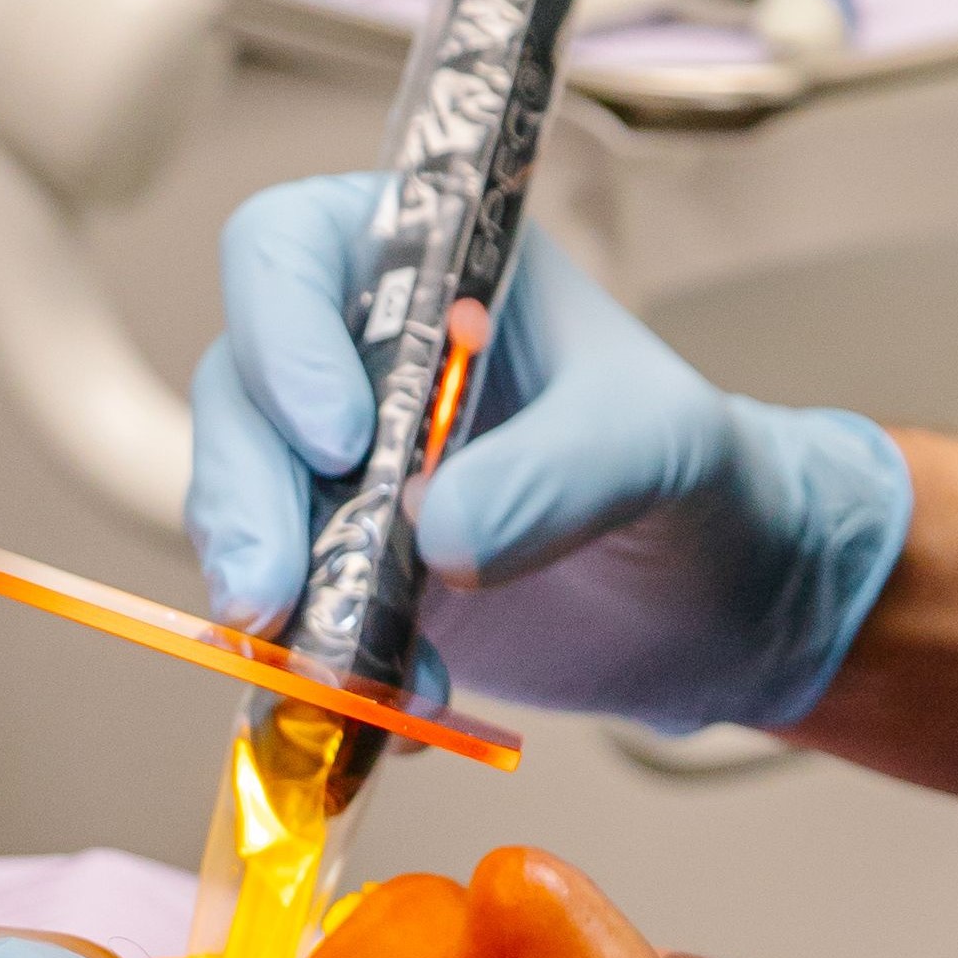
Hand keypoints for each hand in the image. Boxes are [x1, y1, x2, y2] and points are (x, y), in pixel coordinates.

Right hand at [185, 178, 912, 736]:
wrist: (719, 604)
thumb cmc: (696, 472)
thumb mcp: (656, 444)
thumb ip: (559, 472)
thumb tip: (437, 534)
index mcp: (427, 268)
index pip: (290, 249)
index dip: (283, 332)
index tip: (341, 436)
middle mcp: (357, 359)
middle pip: (238, 391)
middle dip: (244, 494)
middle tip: (276, 592)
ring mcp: (338, 475)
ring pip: (238, 507)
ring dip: (271, 591)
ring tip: (343, 670)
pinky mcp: (341, 580)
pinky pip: (285, 615)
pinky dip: (316, 667)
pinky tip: (393, 708)